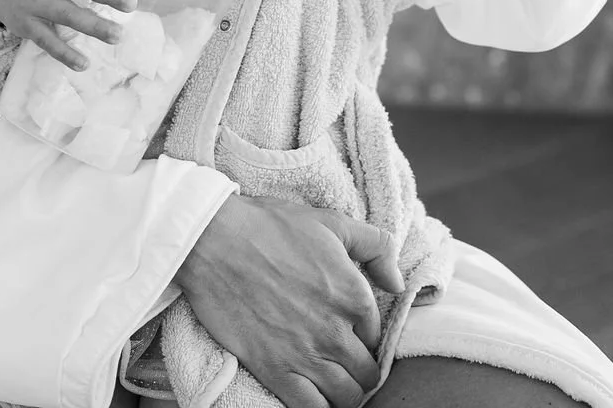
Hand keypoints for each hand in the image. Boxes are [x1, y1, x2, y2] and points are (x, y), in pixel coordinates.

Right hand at [176, 194, 404, 407]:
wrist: (214, 240)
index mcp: (354, 295)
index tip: (347, 331)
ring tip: (329, 381)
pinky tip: (312, 396)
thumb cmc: (270, 226)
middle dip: (357, 369)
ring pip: (346, 398)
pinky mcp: (275, 371)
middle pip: (366, 374)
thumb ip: (375, 246)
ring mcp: (306, 355)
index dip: (362, 336)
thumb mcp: (330, 222)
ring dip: (342, 393)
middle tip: (340, 360)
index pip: (376, 336)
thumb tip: (397, 283)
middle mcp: (336, 331)